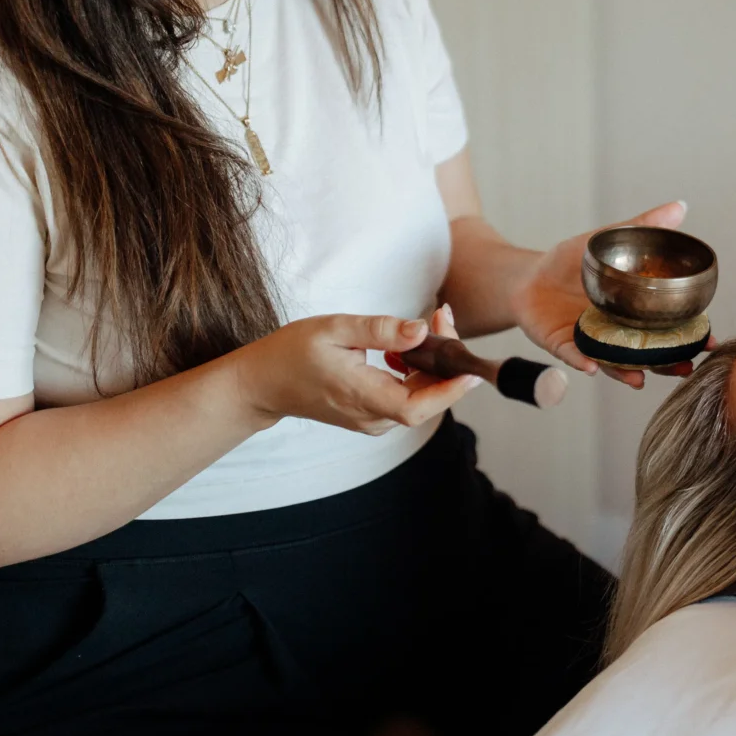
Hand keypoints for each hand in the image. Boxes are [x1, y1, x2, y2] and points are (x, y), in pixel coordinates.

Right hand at [228, 312, 480, 435]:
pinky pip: (407, 395)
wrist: (263, 384)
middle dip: (445, 358)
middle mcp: (372, 416)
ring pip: (420, 396)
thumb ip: (380, 330)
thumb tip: (421, 330)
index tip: (472, 367)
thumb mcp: (335, 329)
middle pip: (426, 398)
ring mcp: (373, 419)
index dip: (450, 390)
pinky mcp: (372, 414)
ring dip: (433, 361)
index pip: (418, 407)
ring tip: (431, 321)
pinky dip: (417, 369)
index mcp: (362, 396)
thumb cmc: (292, 353)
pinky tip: (406, 345)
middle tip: (443, 316)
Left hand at [512, 201, 698, 388]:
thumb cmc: (568, 261)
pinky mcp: (562, 345)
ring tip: (641, 379)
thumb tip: (680, 207)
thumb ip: (641, 227)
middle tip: (685, 366)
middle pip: (647, 354)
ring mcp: (591, 342)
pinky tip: (594, 366)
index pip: (667, 328)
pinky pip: (575, 356)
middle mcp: (616, 333)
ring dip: (628, 373)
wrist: (528, 276)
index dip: (689, 336)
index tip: (709, 340)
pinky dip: (584, 362)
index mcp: (633, 311)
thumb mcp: (607, 240)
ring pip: (614, 363)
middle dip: (667, 364)